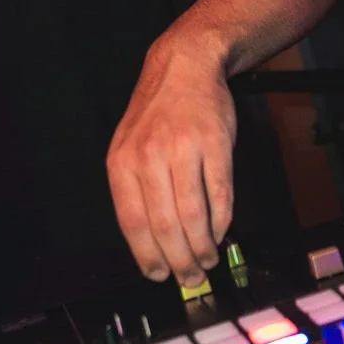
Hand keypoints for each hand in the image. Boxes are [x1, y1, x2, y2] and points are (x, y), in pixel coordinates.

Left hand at [107, 35, 235, 288]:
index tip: (159, 275)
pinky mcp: (214, 145)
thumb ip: (137, 191)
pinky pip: (219, 195)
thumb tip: (152, 244)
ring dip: (202, 247)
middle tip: (190, 277)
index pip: (132, 223)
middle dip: (179, 261)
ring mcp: (183, 150)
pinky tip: (220, 232)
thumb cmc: (158, 114)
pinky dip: (221, 221)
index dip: (148, 256)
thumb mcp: (130, 147)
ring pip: (192, 215)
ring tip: (207, 260)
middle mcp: (149, 157)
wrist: (184, 66)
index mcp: (122, 162)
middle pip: (164, 226)